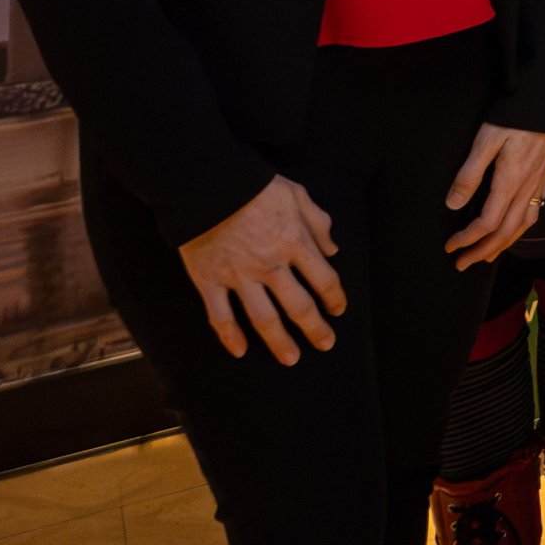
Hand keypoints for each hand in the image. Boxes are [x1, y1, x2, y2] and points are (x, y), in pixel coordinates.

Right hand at [178, 175, 344, 363]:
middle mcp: (270, 265)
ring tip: (291, 358)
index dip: (335, 297)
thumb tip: (333, 250)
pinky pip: (220, 316)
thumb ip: (318, 223)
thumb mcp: (298, 195)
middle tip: (326, 344)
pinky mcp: (209, 281)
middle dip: (315, 329)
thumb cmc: (256, 186)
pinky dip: (229, 336)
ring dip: (279, 342)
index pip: (324, 279)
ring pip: (263, 318)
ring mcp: (238, 276)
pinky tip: (240, 351)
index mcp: (295, 242)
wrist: (206, 185)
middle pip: (299, 306)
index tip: (338, 310)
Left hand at [443, 125, 544, 267]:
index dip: (467, 238)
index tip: (450, 246)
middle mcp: (526, 188)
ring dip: (503, 245)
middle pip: (505, 232)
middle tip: (462, 263)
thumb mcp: (485, 141)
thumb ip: (469, 174)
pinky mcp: (543, 178)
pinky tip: (513, 229)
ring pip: (522, 226)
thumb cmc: (514, 118)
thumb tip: (454, 204)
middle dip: (482, 251)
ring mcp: (537, 185)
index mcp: (510, 182)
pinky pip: (534, 213)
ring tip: (487, 255)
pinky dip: (520, 229)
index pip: (487, 223)